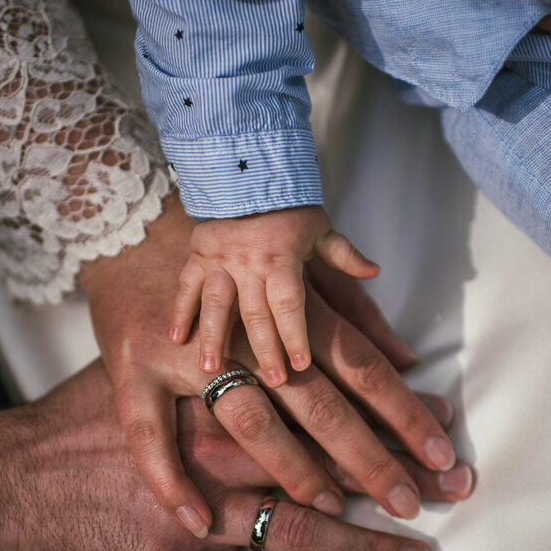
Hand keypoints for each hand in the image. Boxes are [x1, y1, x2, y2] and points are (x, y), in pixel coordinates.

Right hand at [0, 360, 461, 550]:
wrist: (15, 479)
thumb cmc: (84, 416)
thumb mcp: (149, 363)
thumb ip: (219, 349)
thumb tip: (272, 339)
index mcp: (215, 393)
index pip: (321, 397)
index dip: (386, 408)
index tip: (439, 415)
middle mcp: (218, 451)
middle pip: (326, 463)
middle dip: (394, 473)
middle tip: (455, 484)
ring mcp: (202, 514)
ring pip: (302, 531)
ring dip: (369, 547)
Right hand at [79, 195, 468, 536]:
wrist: (135, 232)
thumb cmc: (229, 255)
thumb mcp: (300, 265)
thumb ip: (355, 311)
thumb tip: (408, 356)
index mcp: (291, 302)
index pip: (361, 365)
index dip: (405, 410)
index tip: (443, 452)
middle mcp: (245, 330)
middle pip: (318, 402)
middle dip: (368, 456)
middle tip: (411, 500)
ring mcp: (188, 353)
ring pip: (248, 419)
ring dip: (294, 468)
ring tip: (336, 510)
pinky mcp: (134, 371)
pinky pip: (150, 434)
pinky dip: (169, 479)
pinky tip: (198, 520)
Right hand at [171, 205, 378, 387]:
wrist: (245, 170)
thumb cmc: (287, 204)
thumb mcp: (319, 226)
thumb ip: (344, 254)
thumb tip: (375, 271)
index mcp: (281, 257)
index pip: (289, 304)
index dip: (295, 336)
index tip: (301, 365)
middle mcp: (249, 262)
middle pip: (256, 313)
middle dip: (265, 350)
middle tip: (272, 381)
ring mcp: (220, 260)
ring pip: (216, 305)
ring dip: (213, 338)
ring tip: (211, 369)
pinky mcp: (198, 255)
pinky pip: (187, 287)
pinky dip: (180, 312)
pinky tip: (176, 339)